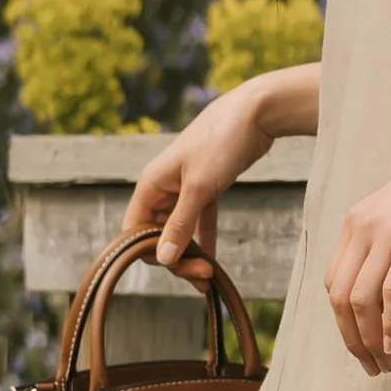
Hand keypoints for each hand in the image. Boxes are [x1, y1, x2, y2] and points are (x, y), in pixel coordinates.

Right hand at [122, 80, 287, 270]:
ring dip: (191, 254)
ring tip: (208, 277)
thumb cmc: (222, 143)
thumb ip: (180, 224)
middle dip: (176, 257)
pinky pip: (199, 221)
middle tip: (203, 276)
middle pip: (158, 234)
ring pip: (179, 230)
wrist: (255, 113)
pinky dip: (205, 240)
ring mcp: (184, 188)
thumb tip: (162, 258)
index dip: (149, 253)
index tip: (176, 267)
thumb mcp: (199, 188)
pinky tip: (213, 262)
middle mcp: (163, 187)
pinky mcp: (206, 188)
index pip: (135, 230)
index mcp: (151, 184)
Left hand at [324, 155, 390, 373]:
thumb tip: (378, 287)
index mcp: (352, 225)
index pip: (332, 283)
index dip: (342, 321)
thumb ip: (381, 245)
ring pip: (361, 300)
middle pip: (339, 298)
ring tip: (384, 363)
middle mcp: (360, 230)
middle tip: (369, 366)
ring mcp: (384, 235)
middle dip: (352, 339)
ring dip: (370, 339)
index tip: (360, 344)